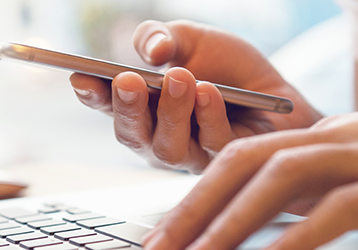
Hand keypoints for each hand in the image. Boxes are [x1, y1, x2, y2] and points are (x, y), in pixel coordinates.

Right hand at [70, 20, 320, 172]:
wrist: (277, 88)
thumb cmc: (228, 68)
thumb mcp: (192, 38)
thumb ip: (163, 38)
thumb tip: (153, 51)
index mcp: (143, 108)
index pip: (109, 106)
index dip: (92, 95)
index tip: (80, 77)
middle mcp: (159, 135)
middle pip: (132, 135)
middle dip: (127, 108)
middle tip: (128, 81)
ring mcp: (191, 154)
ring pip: (169, 147)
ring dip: (171, 112)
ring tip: (180, 79)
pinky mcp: (226, 160)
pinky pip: (213, 145)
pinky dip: (209, 117)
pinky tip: (209, 93)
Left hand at [142, 82, 357, 248]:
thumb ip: (330, 187)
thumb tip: (288, 221)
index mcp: (324, 136)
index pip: (242, 157)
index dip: (197, 194)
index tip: (166, 233)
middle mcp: (335, 139)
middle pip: (243, 164)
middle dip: (193, 209)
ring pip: (278, 181)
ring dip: (229, 224)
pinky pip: (338, 210)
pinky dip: (297, 240)